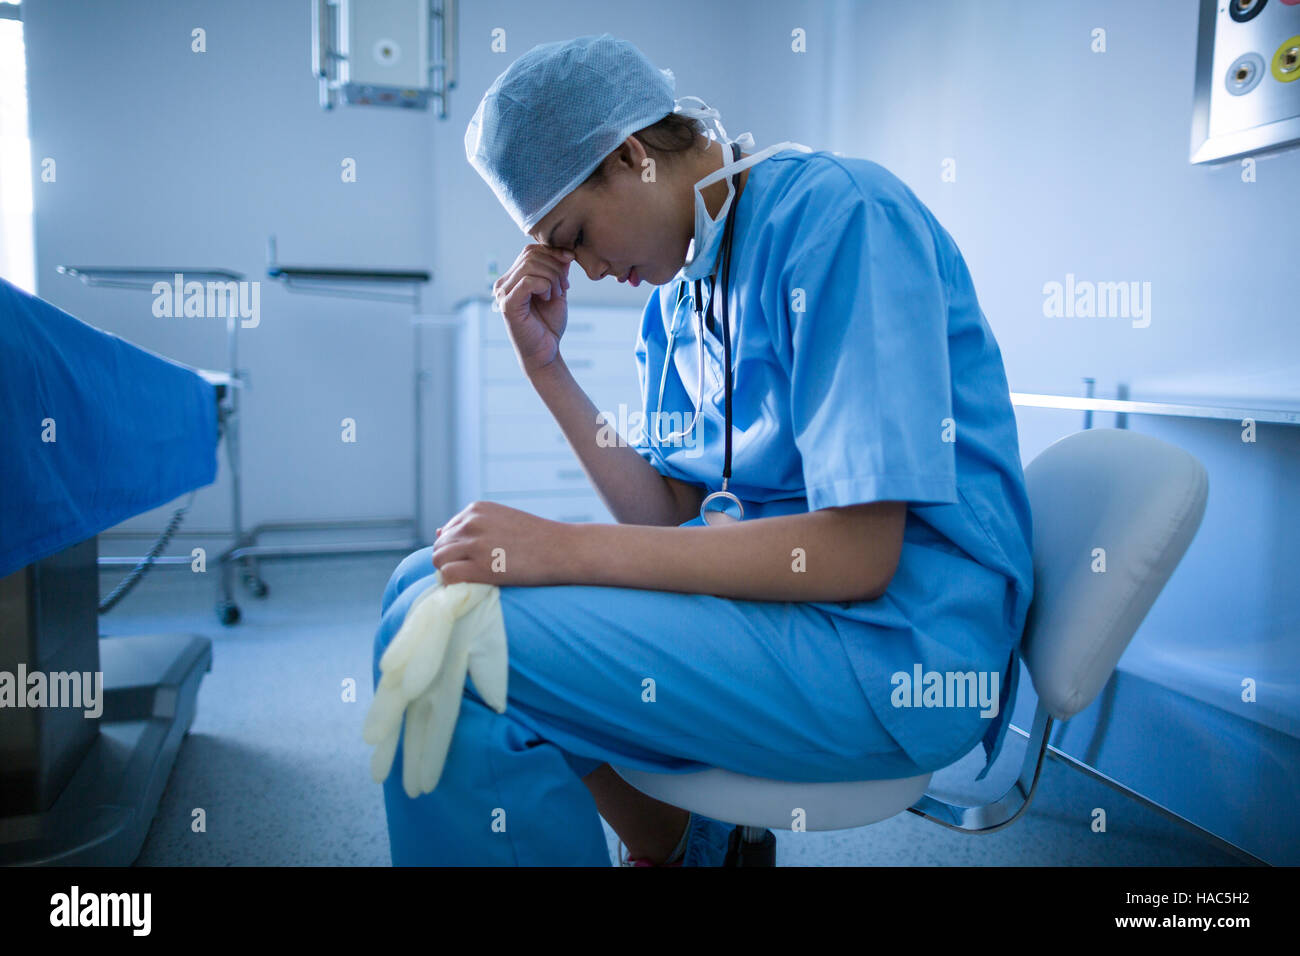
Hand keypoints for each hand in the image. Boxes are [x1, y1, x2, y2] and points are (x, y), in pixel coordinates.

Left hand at [433, 500, 571, 586]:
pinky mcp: (481, 567)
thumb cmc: (535, 538)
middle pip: (439, 546)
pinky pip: (448, 575)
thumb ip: (472, 524)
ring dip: (450, 572)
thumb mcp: (502, 519)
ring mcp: (476, 544)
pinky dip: (453, 583)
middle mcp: (472, 523)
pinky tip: (471, 585)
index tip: (476, 560)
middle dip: (451, 561)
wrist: (563, 549)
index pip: (447, 532)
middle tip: (473, 573)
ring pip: (439, 560)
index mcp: (476, 509)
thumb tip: (438, 532)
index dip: (457, 549)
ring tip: (472, 579)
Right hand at [493, 244, 574, 375]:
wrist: (546, 351)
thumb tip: (565, 250)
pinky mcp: (508, 305)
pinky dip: (545, 286)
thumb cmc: (549, 323)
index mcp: (513, 278)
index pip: (530, 250)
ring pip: (531, 266)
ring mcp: (503, 293)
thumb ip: (558, 270)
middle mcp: (504, 283)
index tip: (570, 262)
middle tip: (564, 286)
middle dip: (555, 266)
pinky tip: (548, 298)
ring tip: (557, 294)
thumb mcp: (557, 290)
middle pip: (531, 255)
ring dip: (552, 278)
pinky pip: (529, 281)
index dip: (553, 251)